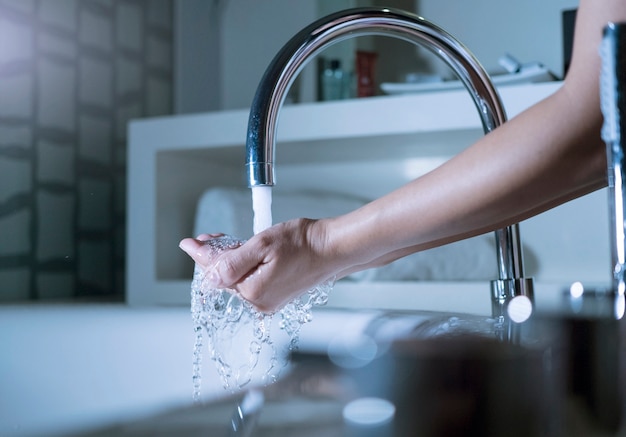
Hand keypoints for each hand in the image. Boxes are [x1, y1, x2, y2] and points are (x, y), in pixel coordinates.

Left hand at [179, 219, 337, 311]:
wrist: (332, 249)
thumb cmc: (303, 244)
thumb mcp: (262, 245)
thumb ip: (231, 262)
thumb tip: (206, 269)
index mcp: (253, 292)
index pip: (216, 274)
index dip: (201, 255)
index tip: (189, 243)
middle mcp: (259, 302)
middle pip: (225, 278)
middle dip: (216, 256)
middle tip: (213, 236)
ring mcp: (268, 301)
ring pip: (237, 279)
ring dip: (231, 260)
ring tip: (233, 241)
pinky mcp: (276, 295)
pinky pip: (250, 281)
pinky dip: (245, 266)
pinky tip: (249, 252)